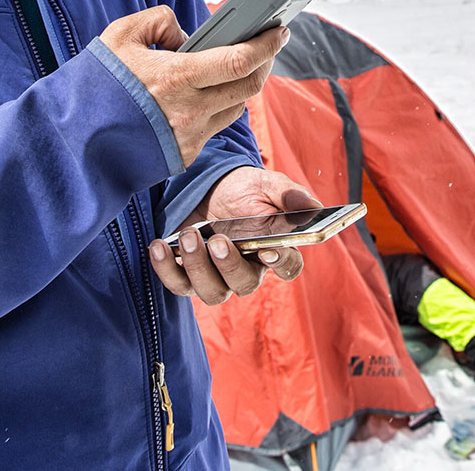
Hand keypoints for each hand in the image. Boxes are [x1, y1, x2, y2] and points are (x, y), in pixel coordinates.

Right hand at [99, 8, 287, 166]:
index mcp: (177, 77)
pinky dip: (217, 108)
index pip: (239, 61)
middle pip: (249, 87)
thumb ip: (158, 20)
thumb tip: (185, 34)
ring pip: (235, 108)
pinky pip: (214, 128)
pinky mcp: (184, 155)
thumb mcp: (120, 35)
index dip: (266, 44)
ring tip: (235, 69)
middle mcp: (189, 111)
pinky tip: (205, 96)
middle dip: (265, 62)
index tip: (278, 31)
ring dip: (242, 87)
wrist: (72, 140)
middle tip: (267, 45)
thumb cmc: (96, 85)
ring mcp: (189, 136)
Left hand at [149, 166, 319, 305]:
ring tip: (188, 236)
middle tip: (217, 240)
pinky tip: (160, 246)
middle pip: (244, 284)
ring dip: (198, 267)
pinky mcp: (188, 276)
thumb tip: (314, 208)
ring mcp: (217, 277)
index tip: (268, 251)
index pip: (288, 267)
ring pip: (212, 292)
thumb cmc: (244, 189)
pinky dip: (166, 269)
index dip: (281, 263)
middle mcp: (248, 270)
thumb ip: (289, 195)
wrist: (208, 186)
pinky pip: (179, 285)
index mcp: (275, 249)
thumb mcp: (267, 184)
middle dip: (229, 264)